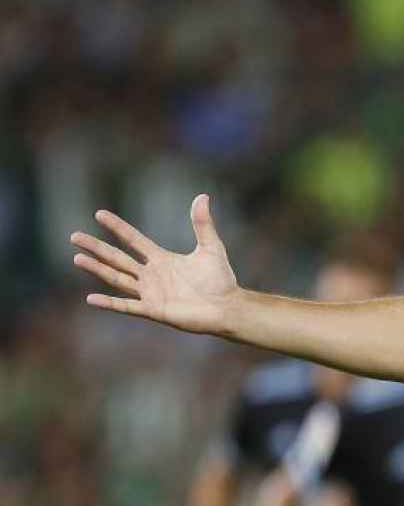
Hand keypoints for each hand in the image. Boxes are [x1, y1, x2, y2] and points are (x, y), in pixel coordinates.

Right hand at [69, 194, 238, 333]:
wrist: (228, 307)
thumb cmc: (221, 279)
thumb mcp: (211, 247)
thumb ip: (203, 224)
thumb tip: (203, 196)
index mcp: (162, 259)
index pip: (133, 239)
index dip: (117, 227)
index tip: (99, 213)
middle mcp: (151, 275)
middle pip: (117, 258)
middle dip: (96, 247)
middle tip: (74, 236)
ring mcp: (150, 293)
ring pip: (117, 279)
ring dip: (97, 269)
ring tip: (77, 257)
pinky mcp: (154, 310)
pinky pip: (127, 306)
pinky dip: (109, 303)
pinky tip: (91, 299)